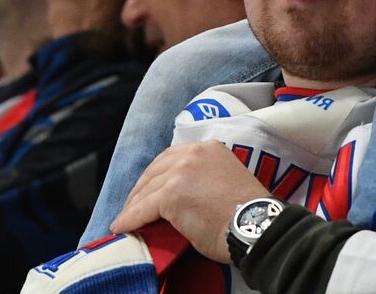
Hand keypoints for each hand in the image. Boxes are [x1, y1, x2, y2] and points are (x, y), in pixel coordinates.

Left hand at [110, 141, 265, 262]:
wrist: (253, 224)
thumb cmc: (245, 211)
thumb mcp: (224, 181)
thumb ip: (203, 179)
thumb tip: (181, 197)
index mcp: (210, 149)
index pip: (172, 158)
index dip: (157, 175)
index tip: (149, 189)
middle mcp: (194, 153)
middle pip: (155, 170)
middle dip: (141, 189)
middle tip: (133, 205)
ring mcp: (181, 172)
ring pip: (147, 190)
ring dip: (133, 206)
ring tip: (125, 220)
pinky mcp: (170, 194)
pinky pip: (142, 209)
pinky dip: (130, 219)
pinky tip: (122, 228)